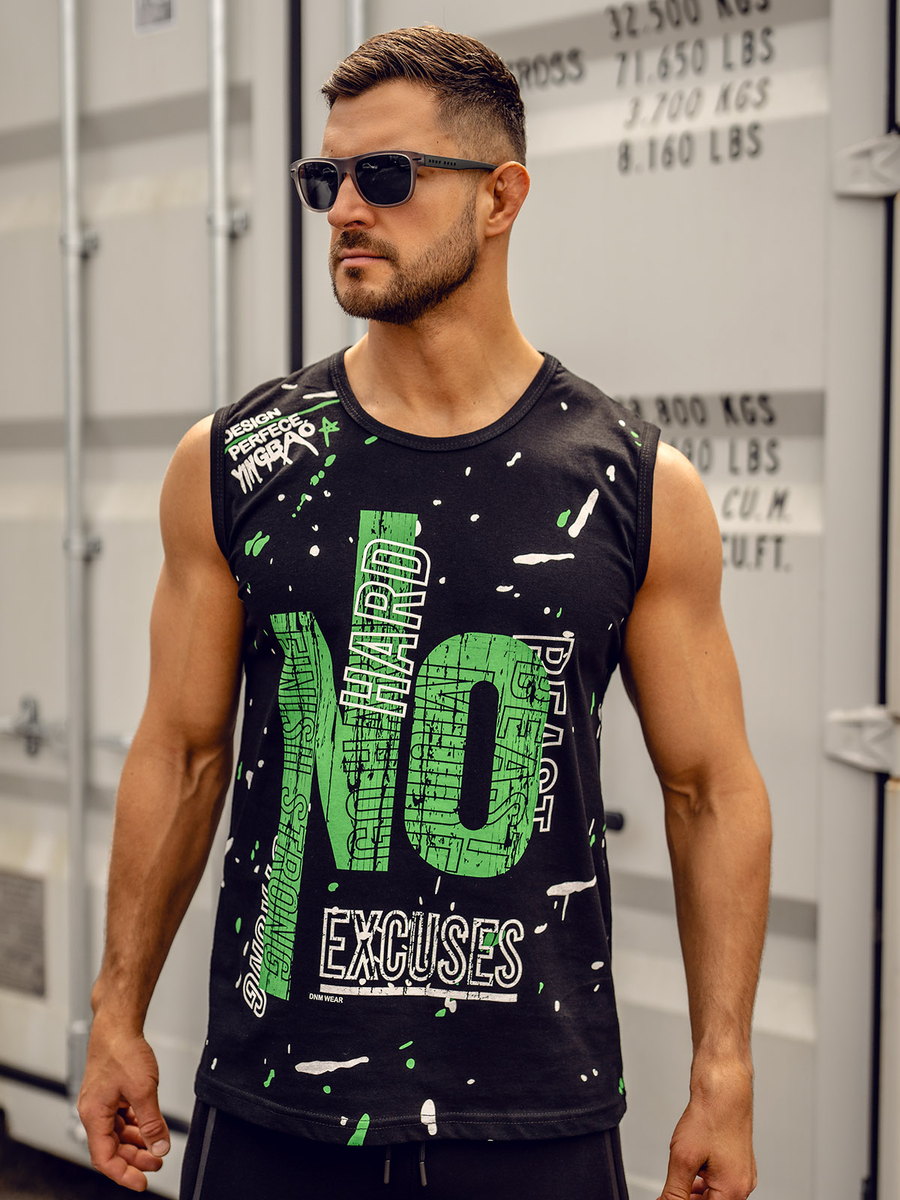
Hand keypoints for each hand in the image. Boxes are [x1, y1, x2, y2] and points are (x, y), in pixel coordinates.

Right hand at [77, 1021, 169, 1190]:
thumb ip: (151, 1122)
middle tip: (157, 1163)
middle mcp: (94, 1111)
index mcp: (94, 1115)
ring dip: (136, 1142)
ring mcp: (102, 1102)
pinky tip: (149, 1126)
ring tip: (157, 1147)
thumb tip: (159, 1147)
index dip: (123, 1174)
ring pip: (118, 1133)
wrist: (118, 1024)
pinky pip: (121, 1118)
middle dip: (134, 1158)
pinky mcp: (110, 1093)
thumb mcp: (143, 1090)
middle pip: (112, 1147)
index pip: (105, 1157)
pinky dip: (135, 1125)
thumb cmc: (122, 1051)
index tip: (142, 1182)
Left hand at [657, 1060, 756, 1199]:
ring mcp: (743, 1174)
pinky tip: (692, 1174)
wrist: (723, 1089)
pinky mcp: (739, 1164)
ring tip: (678, 1182)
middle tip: (669, 1193)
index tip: (668, 1197)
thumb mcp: (683, 1159)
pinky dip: (704, 1183)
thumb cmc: (710, 1116)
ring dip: (695, 1194)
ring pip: (716, 1196)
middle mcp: (742, 1186)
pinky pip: (721, 1183)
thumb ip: (674, 1191)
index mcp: (733, 1191)